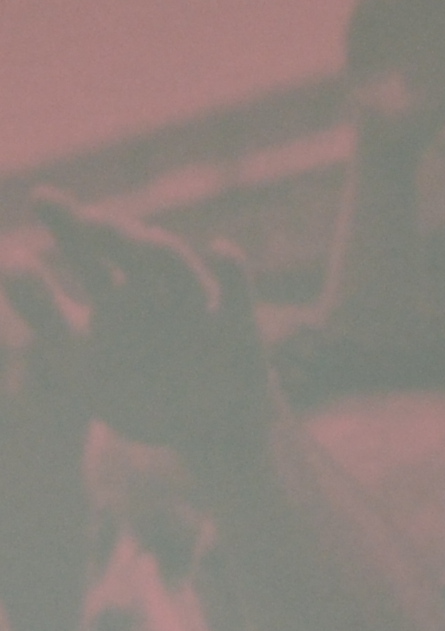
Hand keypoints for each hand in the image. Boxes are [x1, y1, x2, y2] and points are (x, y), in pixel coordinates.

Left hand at [7, 191, 271, 475]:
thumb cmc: (137, 393)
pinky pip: (236, 293)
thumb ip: (41, 308)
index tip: (43, 197)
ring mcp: (194, 306)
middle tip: (90, 223)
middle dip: (112, 235)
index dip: (65, 222)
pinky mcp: (236, 326)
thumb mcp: (75, 356)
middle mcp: (153, 291)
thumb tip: (12, 259)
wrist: (205, 432)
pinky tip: (221, 251)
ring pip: (177, 267)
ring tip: (141, 239)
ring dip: (160, 251)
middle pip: (130, 252)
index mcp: (112, 294)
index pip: (84, 250)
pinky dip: (232, 271)